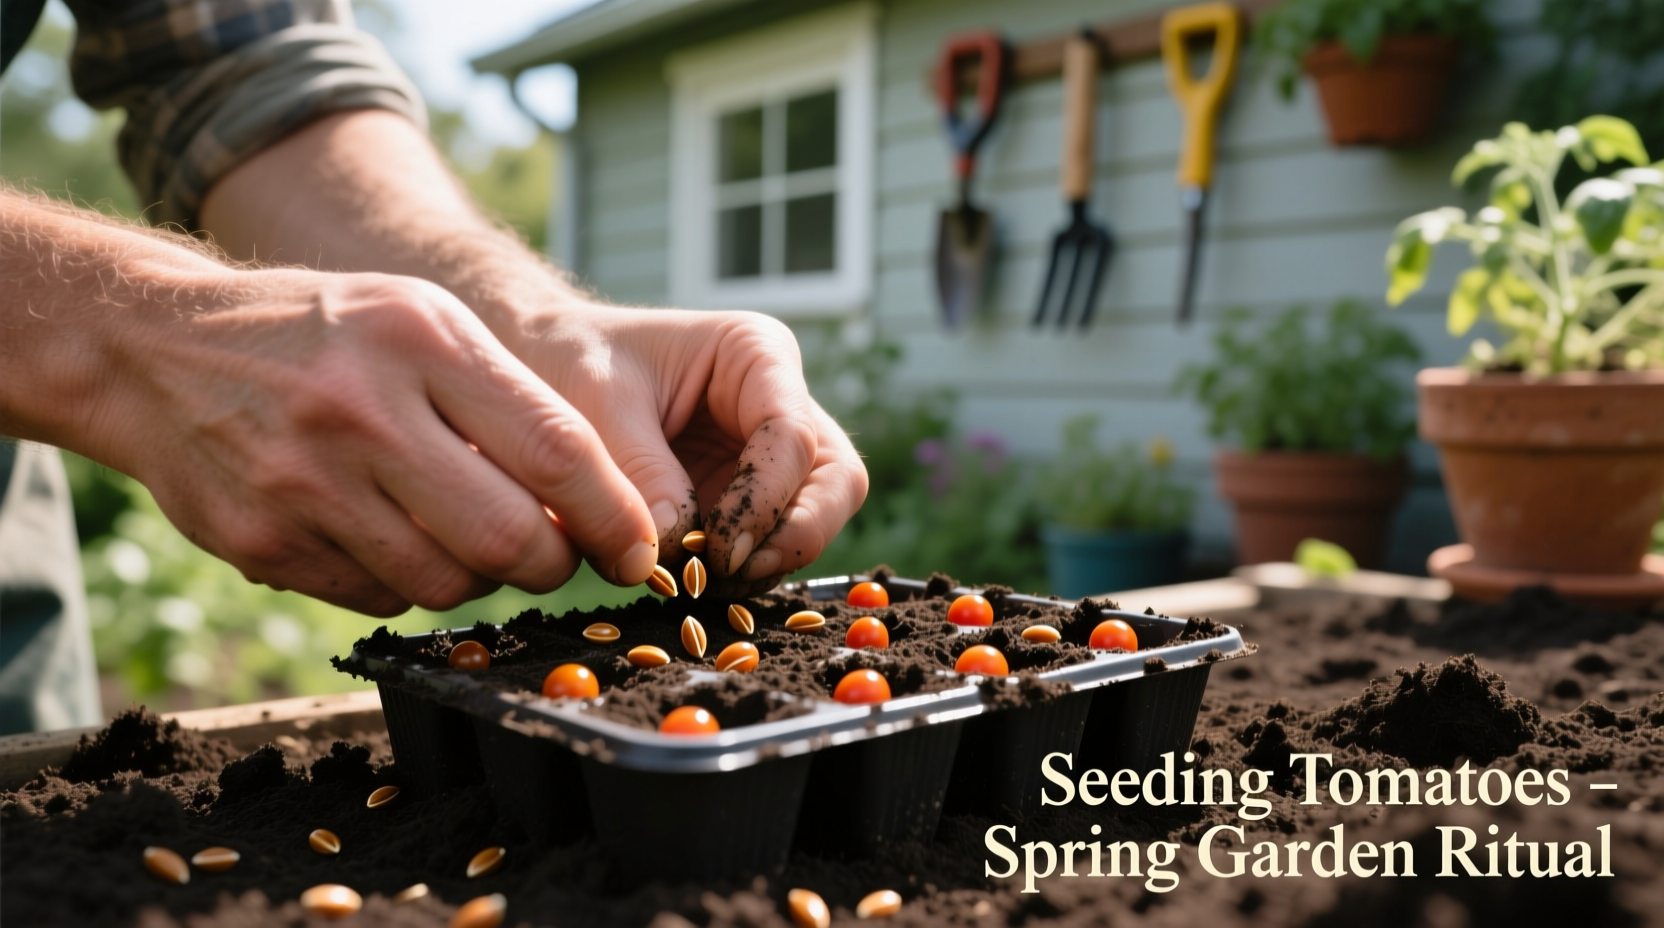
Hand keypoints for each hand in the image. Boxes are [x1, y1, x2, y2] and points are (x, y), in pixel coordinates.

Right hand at [91, 269, 660, 614]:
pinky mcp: (264, 544)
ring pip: (449, 583)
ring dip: (483, 576)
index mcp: (421, 340)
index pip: (557, 450)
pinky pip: (382, 599)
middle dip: (554, 563)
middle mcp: (363, 412)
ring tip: (468, 532)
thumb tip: (599, 497)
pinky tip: (392, 534)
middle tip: (556, 552)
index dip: (614, 514)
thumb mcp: (423, 319)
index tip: (637, 544)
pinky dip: (410, 582)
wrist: (155, 349)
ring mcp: (305, 486)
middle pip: (510, 538)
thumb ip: (508, 396)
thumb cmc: (326, 332)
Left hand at [514, 305, 868, 595]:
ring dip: (771, 558)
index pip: (793, 434)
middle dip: (797, 533)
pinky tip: (697, 581)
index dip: (764, 499)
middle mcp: (778, 402)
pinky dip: (743, 570)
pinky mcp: (741, 498)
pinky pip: (770, 541)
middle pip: (835, 479)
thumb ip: (638, 469)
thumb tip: (672, 549)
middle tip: (732, 573)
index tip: (715, 549)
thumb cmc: (568, 358)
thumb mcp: (594, 399)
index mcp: (756, 354)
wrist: (540, 365)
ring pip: (816, 516)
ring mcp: (765, 455)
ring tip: (706, 583)